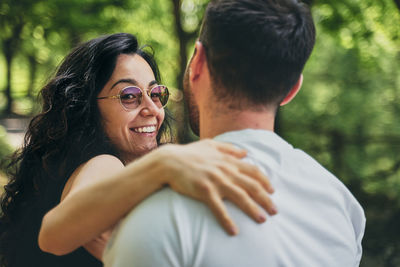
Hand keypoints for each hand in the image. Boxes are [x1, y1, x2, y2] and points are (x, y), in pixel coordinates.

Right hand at [159, 139, 276, 234]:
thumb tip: (245, 152)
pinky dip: (227, 220)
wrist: (169, 161)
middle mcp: (226, 170)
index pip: (254, 171)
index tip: (273, 191)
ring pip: (240, 197)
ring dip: (253, 210)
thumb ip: (229, 148)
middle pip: (252, 186)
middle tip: (275, 211)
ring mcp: (216, 181)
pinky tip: (233, 231)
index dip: (265, 181)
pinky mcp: (204, 191)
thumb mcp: (211, 145)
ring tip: (262, 220)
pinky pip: (219, 208)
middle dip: (266, 199)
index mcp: (228, 161)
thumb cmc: (189, 153)